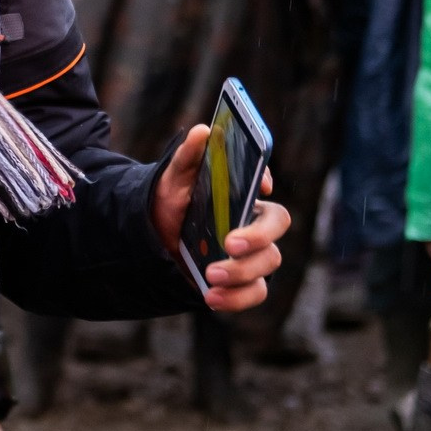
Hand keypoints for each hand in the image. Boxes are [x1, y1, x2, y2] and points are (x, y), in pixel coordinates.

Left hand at [151, 124, 290, 313]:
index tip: (259, 187)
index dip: (266, 181)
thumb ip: (188, 157)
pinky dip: (236, 298)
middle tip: (230, 242)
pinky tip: (212, 296)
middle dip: (258, 235)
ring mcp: (251, 254)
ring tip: (210, 274)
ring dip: (241, 270)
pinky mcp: (243, 282)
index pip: (264, 182)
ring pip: (268, 262)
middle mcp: (254, 223)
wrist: (153, 246)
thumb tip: (203, 132)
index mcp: (241, 194)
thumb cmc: (170, 206)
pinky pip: (255, 292)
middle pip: (277, 225)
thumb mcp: (172, 181)